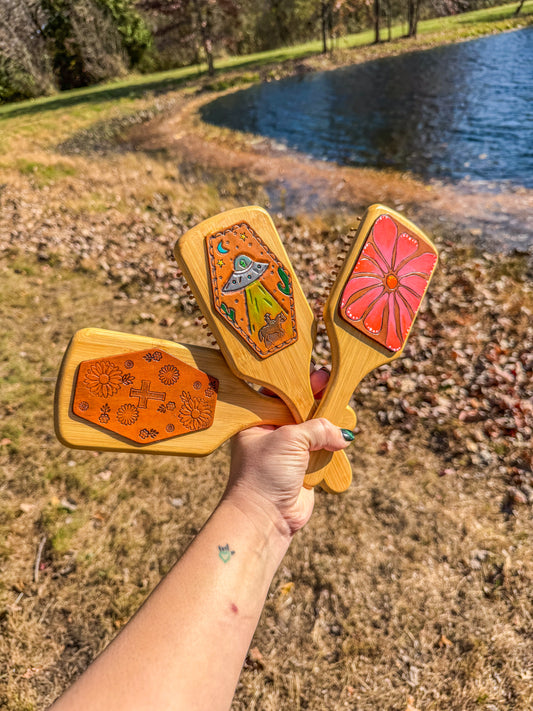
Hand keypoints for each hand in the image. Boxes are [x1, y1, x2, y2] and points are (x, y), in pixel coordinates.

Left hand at [223, 367, 352, 536]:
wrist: (264, 518)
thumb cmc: (263, 475)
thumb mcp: (289, 439)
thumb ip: (317, 428)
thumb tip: (343, 434)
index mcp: (259, 420)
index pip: (283, 394)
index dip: (301, 384)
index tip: (321, 376)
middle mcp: (273, 434)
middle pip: (302, 411)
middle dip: (320, 403)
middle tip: (336, 390)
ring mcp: (289, 452)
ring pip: (316, 432)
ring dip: (329, 427)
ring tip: (344, 412)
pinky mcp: (304, 470)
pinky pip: (323, 452)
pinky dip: (333, 448)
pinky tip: (343, 439)